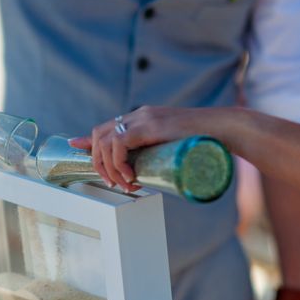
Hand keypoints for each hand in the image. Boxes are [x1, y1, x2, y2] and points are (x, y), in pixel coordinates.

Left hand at [69, 106, 204, 189]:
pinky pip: (119, 144)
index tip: (74, 146)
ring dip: (110, 168)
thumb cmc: (205, 142)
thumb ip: (160, 155)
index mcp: (143, 118)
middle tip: (113, 183)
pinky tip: (130, 176)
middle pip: (101, 134)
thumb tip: (151, 175)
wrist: (224, 129)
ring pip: (106, 141)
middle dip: (99, 162)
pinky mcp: (150, 125)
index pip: (107, 126)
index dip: (89, 139)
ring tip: (125, 184)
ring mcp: (144, 118)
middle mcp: (139, 114)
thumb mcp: (174, 148)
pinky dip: (118, 163)